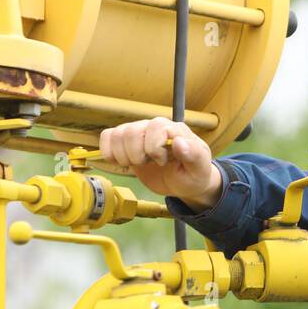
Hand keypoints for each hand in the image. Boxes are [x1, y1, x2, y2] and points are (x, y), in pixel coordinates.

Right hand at [98, 117, 222, 210]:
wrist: (185, 182)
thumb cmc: (194, 173)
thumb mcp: (199, 168)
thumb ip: (193, 154)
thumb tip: (179, 142)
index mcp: (173, 129)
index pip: (155, 126)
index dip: (154, 148)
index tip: (163, 162)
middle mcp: (154, 127)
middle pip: (131, 131)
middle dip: (136, 154)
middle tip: (149, 164)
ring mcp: (139, 134)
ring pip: (117, 134)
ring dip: (122, 155)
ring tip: (137, 164)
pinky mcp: (126, 143)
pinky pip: (108, 137)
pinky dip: (109, 152)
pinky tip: (121, 162)